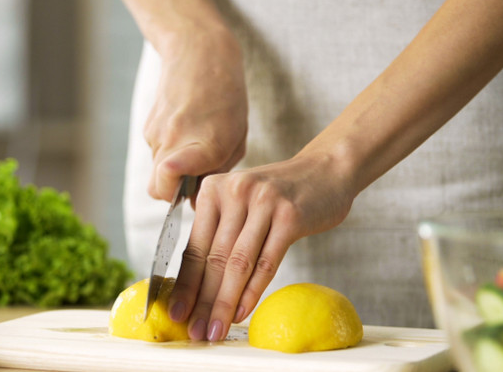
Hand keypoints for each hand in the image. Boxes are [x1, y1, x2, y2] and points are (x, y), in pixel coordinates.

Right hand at [145, 29, 247, 200]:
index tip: (188, 195)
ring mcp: (157, 133)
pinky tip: (185, 131)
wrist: (200, 53)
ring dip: (172, 170)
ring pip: (156, 171)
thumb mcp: (236, 138)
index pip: (168, 181)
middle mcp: (174, 140)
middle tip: (194, 179)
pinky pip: (156, 152)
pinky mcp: (148, 126)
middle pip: (157, 189)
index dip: (174, 196)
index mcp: (204, 145)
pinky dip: (168, 151)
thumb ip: (217, 171)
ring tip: (194, 146)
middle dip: (171, 193)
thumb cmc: (227, 97)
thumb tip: (194, 201)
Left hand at [165, 150, 358, 340]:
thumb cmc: (280, 193)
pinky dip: (252, 292)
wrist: (326, 169)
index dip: (184, 285)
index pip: (195, 247)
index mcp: (213, 190)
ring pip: (237, 264)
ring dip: (223, 303)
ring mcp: (263, 203)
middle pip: (213, 259)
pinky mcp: (290, 216)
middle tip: (195, 332)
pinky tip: (241, 312)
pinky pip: (266, 262)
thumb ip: (219, 230)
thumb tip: (196, 284)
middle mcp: (235, 192)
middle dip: (202, 302)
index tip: (176, 313)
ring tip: (215, 330)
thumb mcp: (241, 201)